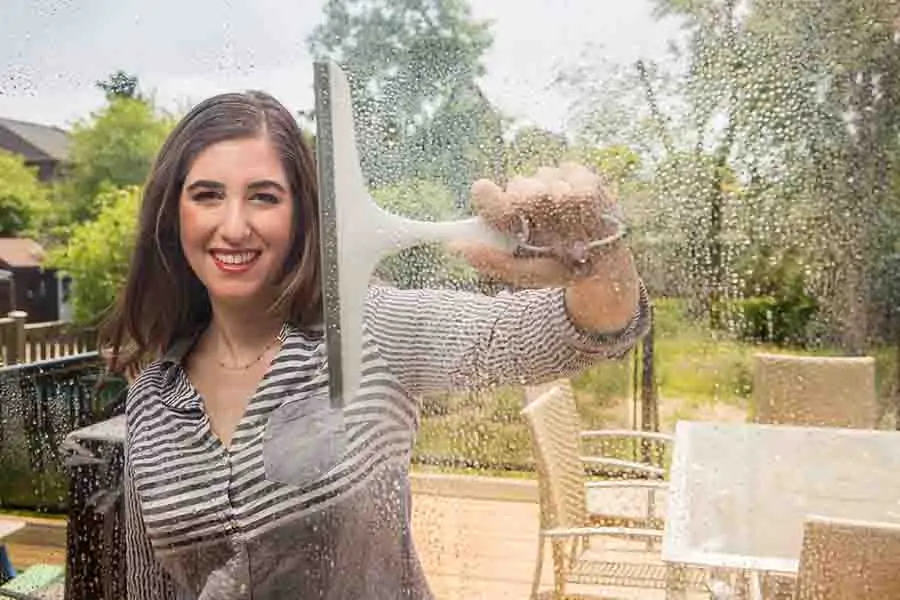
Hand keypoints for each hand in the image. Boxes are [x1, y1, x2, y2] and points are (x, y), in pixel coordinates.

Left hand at [450, 162, 641, 332]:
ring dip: (561, 202)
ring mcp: (554, 184)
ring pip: (549, 180)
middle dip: (528, 197)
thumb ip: (493, 261)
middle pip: (520, 185)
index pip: (490, 199)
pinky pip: (577, 177)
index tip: (483, 190)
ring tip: (573, 227)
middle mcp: (528, 196)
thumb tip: (453, 246)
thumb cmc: (559, 269)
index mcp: (508, 217)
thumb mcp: (527, 274)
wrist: (603, 269)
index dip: (488, 196)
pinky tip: (587, 211)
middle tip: (541, 213)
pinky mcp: (581, 176)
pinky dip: (582, 193)